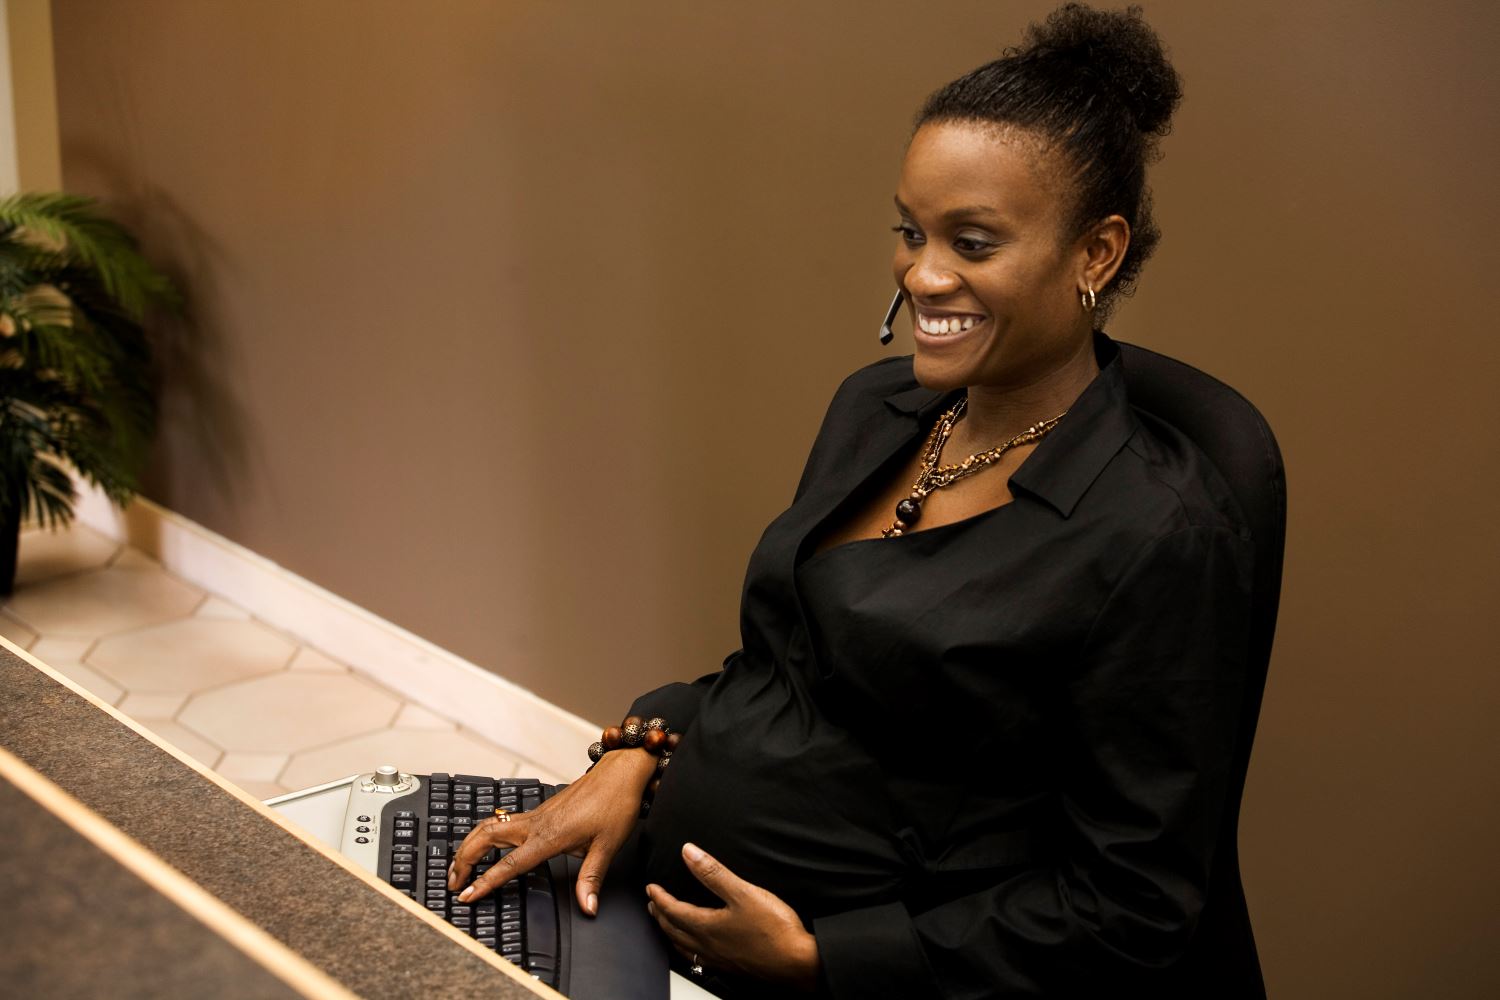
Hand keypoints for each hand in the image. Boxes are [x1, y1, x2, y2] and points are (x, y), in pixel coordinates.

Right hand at [446, 748, 655, 914]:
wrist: (621, 771)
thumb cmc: (615, 803)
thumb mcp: (608, 845)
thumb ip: (592, 878)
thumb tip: (588, 906)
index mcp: (549, 835)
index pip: (509, 864)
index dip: (486, 882)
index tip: (467, 896)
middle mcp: (536, 823)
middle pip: (485, 838)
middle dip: (463, 860)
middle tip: (453, 883)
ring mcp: (535, 814)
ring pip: (490, 826)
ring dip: (469, 845)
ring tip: (459, 866)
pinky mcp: (540, 810)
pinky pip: (502, 821)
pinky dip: (484, 834)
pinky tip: (484, 844)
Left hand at [646, 843, 819, 991]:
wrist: (797, 963)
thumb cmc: (774, 930)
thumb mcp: (743, 892)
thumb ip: (713, 873)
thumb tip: (688, 852)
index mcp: (706, 926)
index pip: (673, 911)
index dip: (660, 897)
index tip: (651, 888)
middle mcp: (708, 946)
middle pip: (673, 930)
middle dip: (660, 915)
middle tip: (653, 904)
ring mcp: (719, 959)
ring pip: (683, 947)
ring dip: (670, 933)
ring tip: (666, 925)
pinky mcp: (731, 967)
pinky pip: (698, 959)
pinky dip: (687, 949)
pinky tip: (697, 949)